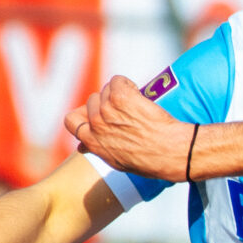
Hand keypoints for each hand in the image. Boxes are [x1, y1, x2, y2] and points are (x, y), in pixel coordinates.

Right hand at [64, 74, 189, 177]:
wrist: (172, 152)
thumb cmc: (149, 160)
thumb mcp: (117, 162)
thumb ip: (98, 149)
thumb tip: (83, 146)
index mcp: (92, 141)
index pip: (70, 121)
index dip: (83, 115)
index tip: (96, 115)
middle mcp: (96, 124)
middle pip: (92, 101)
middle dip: (106, 103)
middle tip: (125, 111)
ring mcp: (107, 109)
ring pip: (106, 89)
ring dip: (119, 93)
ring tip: (136, 106)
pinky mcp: (122, 97)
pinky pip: (118, 80)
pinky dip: (128, 84)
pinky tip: (139, 95)